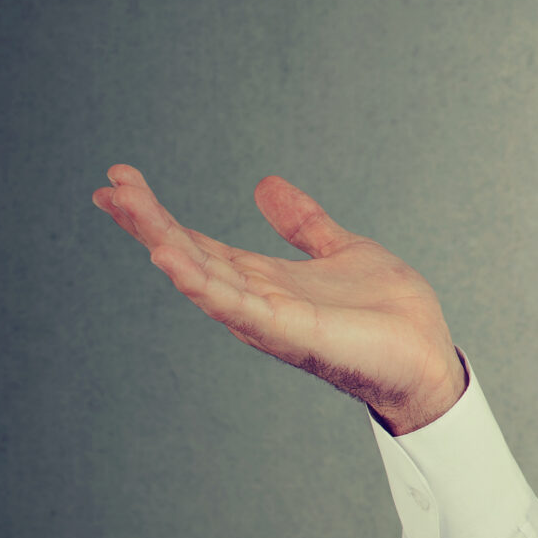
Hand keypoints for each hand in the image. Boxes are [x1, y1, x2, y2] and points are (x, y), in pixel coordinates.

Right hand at [92, 165, 467, 434]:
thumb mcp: (342, 250)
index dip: (158, 215)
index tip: (120, 181)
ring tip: (127, 207)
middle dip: (147, 221)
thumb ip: (303, 223)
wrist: (428, 357)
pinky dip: (200, 282)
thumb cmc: (389, 315)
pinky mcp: (287, 331)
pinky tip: (169, 256)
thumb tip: (265, 185)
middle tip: (109, 185)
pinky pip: (235, 305)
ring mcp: (267, 317)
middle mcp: (254, 299)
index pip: (197, 242)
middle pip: (187, 255)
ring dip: (162, 241)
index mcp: (264, 279)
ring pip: (201, 275)